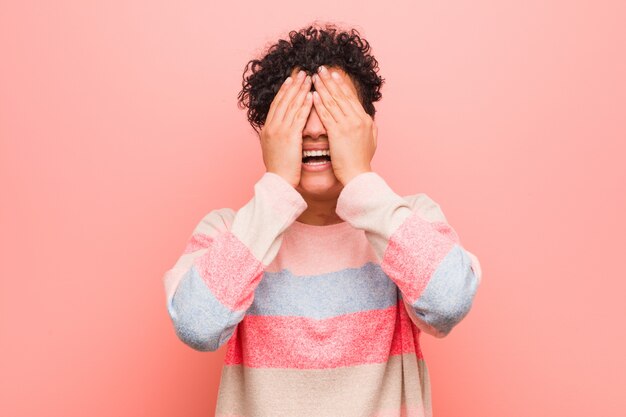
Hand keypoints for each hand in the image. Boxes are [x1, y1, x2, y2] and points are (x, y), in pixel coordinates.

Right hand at [260, 70, 312, 187]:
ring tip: (309, 79)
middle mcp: (272, 126)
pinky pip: (299, 117)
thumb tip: (282, 130)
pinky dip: (305, 105)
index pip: (277, 104)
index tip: (291, 80)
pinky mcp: (289, 136)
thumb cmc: (279, 170)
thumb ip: (278, 136)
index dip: (284, 91)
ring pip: (291, 105)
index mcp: (267, 128)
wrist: (278, 182)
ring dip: (301, 90)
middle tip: (302, 73)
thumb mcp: (274, 149)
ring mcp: (279, 130)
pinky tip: (312, 96)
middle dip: (294, 85)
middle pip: (283, 100)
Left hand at [311, 66, 377, 184]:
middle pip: (341, 96)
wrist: (359, 176)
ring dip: (323, 88)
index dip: (341, 85)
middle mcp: (358, 120)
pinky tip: (313, 95)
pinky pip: (327, 115)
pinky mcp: (338, 133)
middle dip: (330, 81)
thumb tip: (371, 120)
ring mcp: (348, 125)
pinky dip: (319, 104)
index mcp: (365, 120)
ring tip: (314, 77)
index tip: (333, 75)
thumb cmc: (361, 162)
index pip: (351, 98)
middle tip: (321, 69)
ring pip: (333, 102)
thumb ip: (370, 128)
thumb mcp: (371, 141)